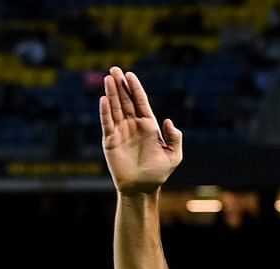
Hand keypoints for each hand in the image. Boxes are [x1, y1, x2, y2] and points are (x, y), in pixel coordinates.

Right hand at [99, 67, 182, 195]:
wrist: (142, 188)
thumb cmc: (158, 173)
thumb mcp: (173, 156)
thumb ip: (175, 138)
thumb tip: (168, 121)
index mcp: (148, 126)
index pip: (140, 102)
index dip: (135, 88)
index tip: (130, 75)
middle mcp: (133, 125)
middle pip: (125, 100)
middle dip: (120, 85)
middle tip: (114, 69)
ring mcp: (120, 131)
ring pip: (115, 108)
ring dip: (111, 93)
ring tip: (108, 78)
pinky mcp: (110, 140)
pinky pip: (107, 122)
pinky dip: (105, 111)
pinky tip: (103, 99)